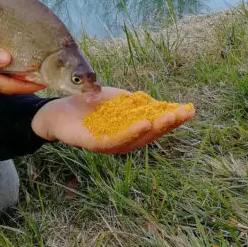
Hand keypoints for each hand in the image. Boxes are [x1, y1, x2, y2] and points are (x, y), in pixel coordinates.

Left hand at [31, 87, 194, 153]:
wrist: (57, 111)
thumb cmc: (87, 106)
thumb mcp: (114, 102)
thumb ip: (132, 103)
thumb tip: (153, 101)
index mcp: (129, 130)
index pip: (155, 124)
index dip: (173, 118)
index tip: (190, 109)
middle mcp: (123, 140)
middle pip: (150, 133)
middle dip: (169, 123)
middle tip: (186, 113)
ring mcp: (110, 144)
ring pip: (137, 139)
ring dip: (155, 128)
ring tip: (170, 117)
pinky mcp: (95, 144)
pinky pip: (116, 140)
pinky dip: (131, 133)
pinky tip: (143, 123)